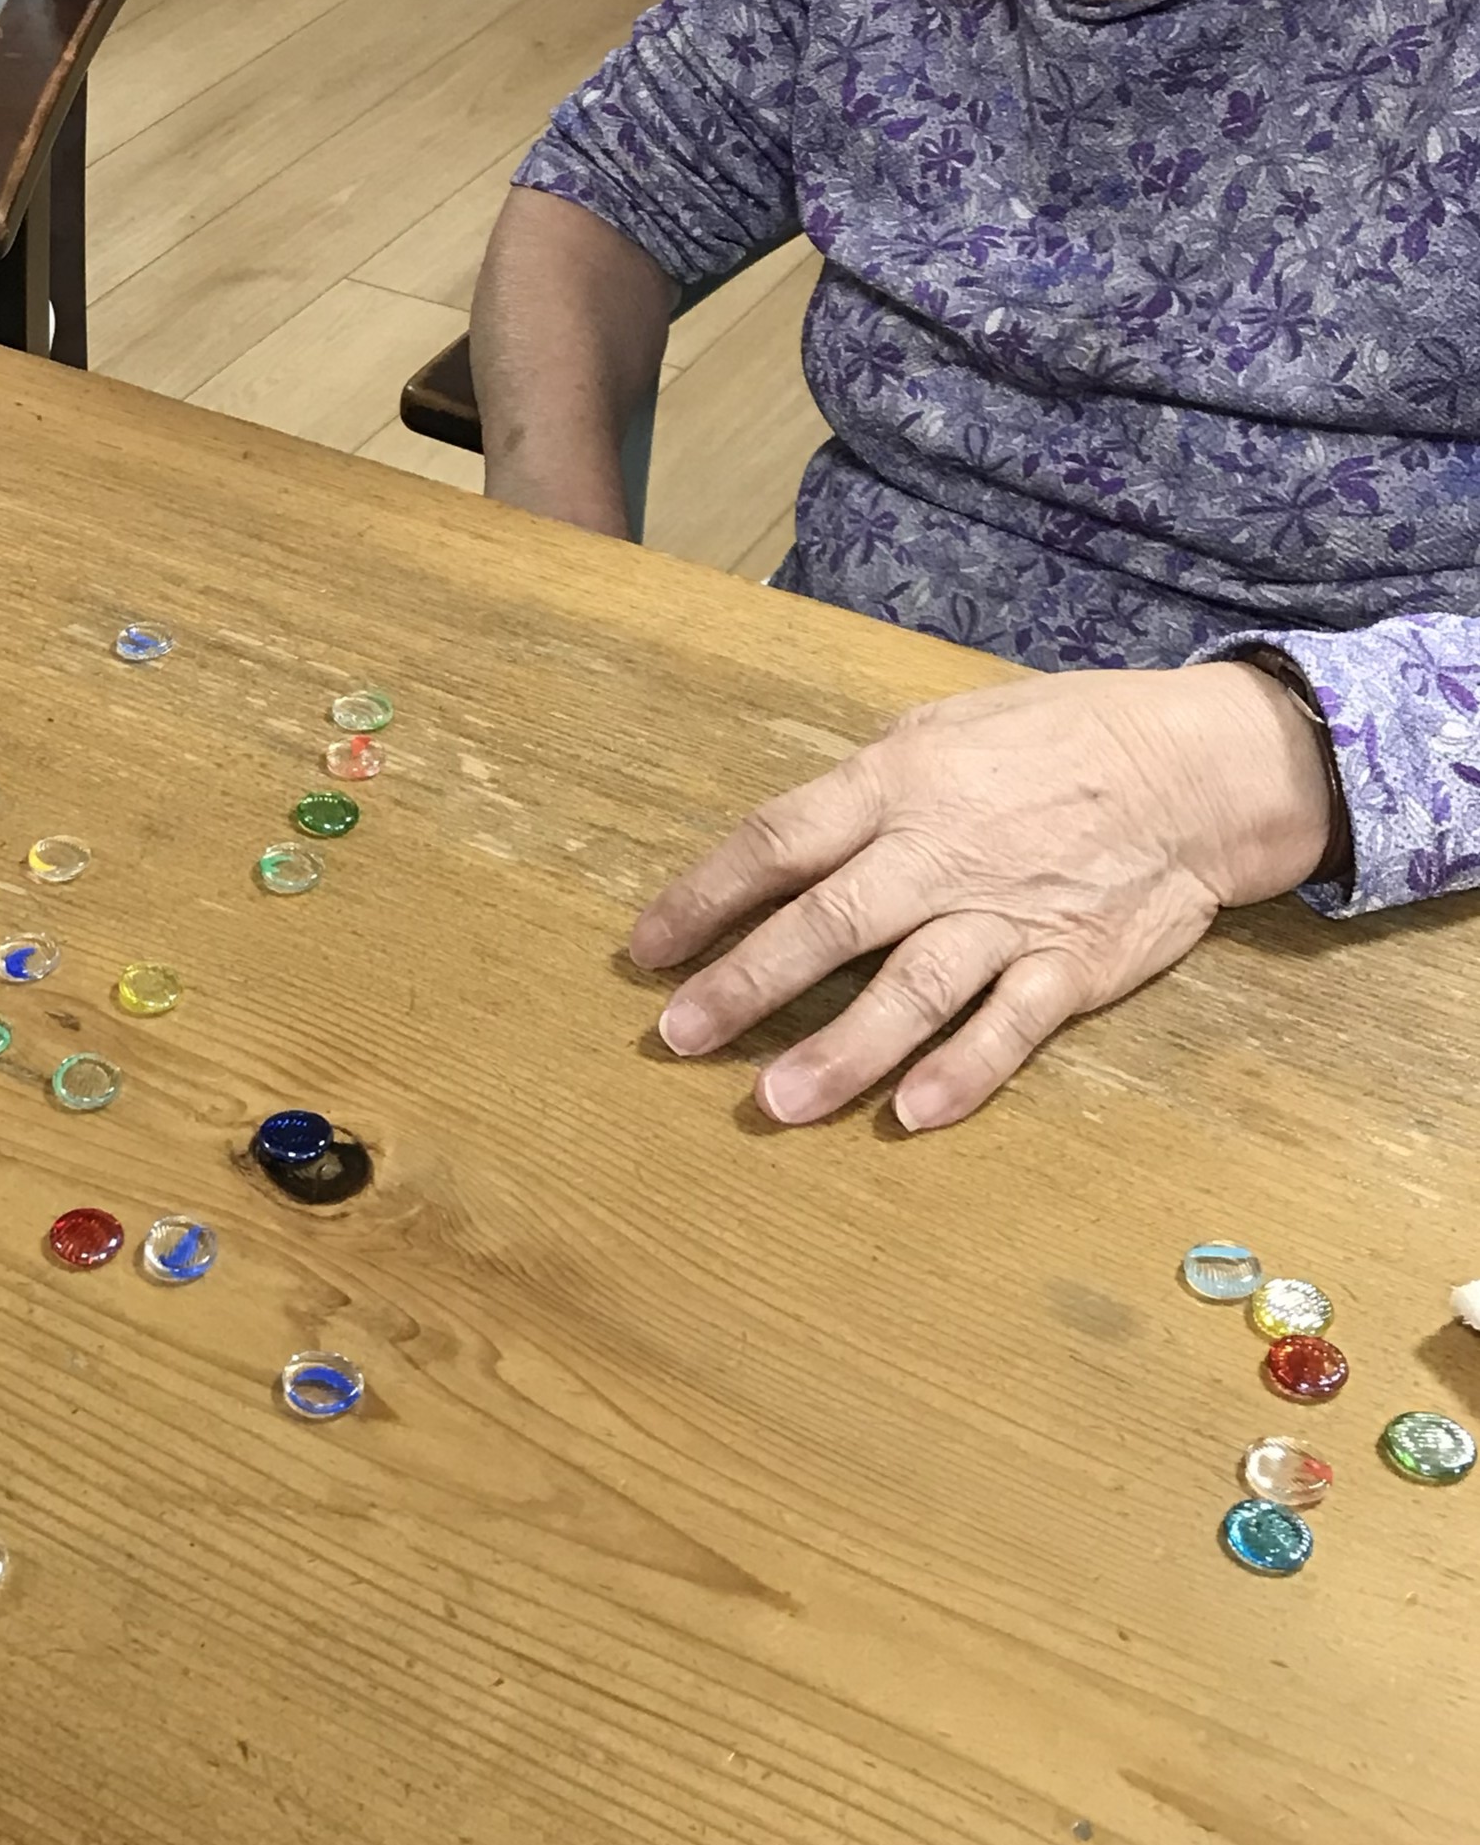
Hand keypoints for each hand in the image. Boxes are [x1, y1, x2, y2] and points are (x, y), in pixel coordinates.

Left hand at [631, 663, 1333, 1129]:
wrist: (1196, 767)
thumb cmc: (1057, 739)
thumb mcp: (946, 729)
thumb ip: (868, 791)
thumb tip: (789, 845)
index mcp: (898, 782)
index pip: (779, 840)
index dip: (706, 896)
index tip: (648, 949)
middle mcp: (942, 851)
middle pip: (829, 922)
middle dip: (747, 981)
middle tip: (679, 1035)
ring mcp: (1009, 913)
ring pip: (912, 988)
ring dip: (842, 1049)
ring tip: (776, 1100)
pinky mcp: (1073, 964)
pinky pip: (1010, 1026)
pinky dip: (963, 1072)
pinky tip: (911, 1115)